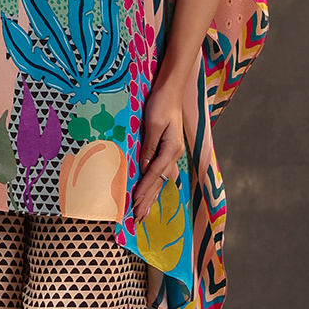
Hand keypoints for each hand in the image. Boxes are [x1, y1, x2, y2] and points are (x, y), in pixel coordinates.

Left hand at [132, 75, 184, 222]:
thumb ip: (149, 147)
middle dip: (148, 201)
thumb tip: (143, 168)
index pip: (155, 174)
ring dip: (152, 197)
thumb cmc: (161, 104)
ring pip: (160, 180)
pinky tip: (152, 194)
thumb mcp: (153, 125)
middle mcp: (174, 154)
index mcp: (172, 149)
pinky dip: (154, 185)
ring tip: (143, 213)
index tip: (134, 204)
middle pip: (159, 182)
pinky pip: (160, 172)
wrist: (170, 90)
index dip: (144, 190)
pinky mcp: (168, 149)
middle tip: (138, 219)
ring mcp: (172, 152)